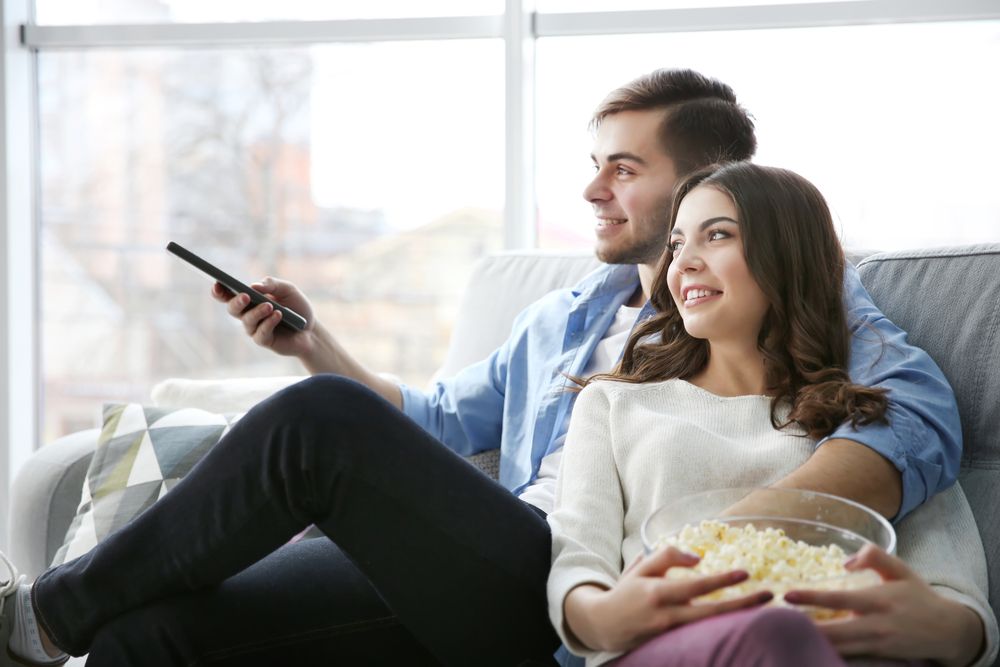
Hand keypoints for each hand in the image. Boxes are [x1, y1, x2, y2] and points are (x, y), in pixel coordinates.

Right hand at [211, 277, 315, 357]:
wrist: (311, 328)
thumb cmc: (296, 307)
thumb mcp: (287, 289)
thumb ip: (271, 284)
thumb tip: (253, 285)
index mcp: (249, 299)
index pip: (229, 295)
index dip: (220, 291)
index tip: (217, 284)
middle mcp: (248, 314)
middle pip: (232, 309)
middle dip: (236, 302)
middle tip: (246, 296)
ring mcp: (255, 328)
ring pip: (247, 321)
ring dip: (258, 312)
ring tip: (270, 306)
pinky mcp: (264, 340)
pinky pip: (261, 333)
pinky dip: (269, 323)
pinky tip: (278, 315)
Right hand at [563, 546, 772, 652]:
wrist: (604, 624)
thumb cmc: (626, 591)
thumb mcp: (641, 567)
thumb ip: (667, 557)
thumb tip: (698, 559)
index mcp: (658, 593)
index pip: (696, 586)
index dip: (722, 580)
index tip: (746, 573)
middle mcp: (666, 616)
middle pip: (712, 612)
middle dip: (743, 604)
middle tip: (769, 595)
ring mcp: (670, 635)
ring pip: (711, 627)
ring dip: (738, 618)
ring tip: (762, 609)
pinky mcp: (672, 646)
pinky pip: (702, 637)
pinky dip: (722, 630)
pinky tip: (741, 624)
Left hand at [784, 545, 984, 666]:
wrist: (950, 631)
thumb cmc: (919, 596)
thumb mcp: (901, 569)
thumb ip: (874, 556)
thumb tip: (845, 562)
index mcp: (878, 599)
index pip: (838, 599)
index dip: (811, 598)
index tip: (787, 595)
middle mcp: (876, 625)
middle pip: (833, 631)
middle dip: (803, 629)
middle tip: (773, 623)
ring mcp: (877, 644)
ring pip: (839, 648)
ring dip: (811, 643)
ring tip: (783, 636)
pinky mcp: (878, 657)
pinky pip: (849, 657)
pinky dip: (828, 653)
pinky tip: (806, 648)